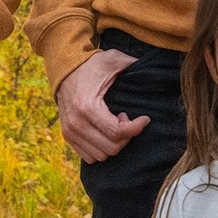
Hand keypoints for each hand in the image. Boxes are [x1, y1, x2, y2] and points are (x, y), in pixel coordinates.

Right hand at [55, 46, 150, 165]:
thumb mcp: (113, 60)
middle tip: (127, 119)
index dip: (136, 128)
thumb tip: (153, 71)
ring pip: (102, 155)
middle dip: (126, 136)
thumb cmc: (91, 65)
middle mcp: (76, 123)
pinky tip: (104, 131)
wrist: (64, 69)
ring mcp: (70, 132)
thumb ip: (133, 64)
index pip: (117, 132)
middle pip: (112, 147)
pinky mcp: (67, 136)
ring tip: (114, 124)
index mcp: (87, 106)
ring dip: (114, 143)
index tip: (144, 118)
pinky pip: (90, 157)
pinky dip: (102, 148)